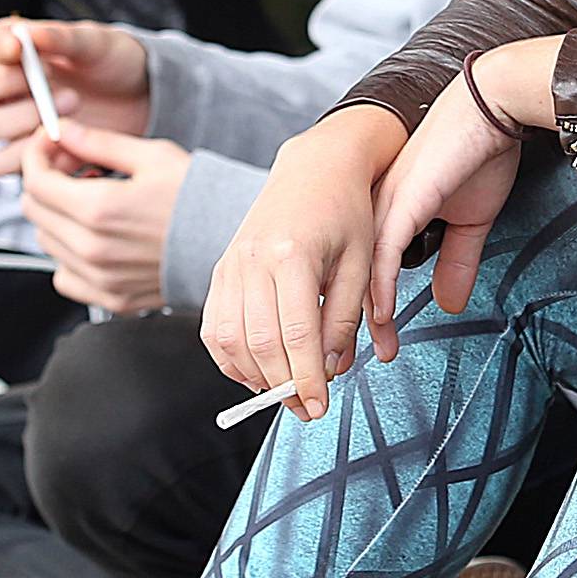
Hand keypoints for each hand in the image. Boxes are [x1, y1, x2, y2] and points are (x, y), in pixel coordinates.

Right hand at [0, 18, 150, 171]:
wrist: (140, 98)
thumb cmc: (111, 62)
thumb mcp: (95, 42)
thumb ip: (60, 37)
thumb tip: (25, 34)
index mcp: (12, 49)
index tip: (19, 49)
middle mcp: (1, 86)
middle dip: (1, 88)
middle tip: (46, 84)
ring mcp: (9, 122)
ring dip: (23, 122)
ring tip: (71, 106)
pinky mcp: (24, 154)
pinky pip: (4, 164)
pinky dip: (35, 155)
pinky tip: (69, 140)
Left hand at [19, 122, 189, 313]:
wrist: (230, 242)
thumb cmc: (201, 199)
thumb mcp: (152, 156)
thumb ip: (99, 143)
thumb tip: (63, 131)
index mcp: (99, 209)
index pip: (35, 182)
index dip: (36, 156)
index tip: (48, 146)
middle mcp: (93, 248)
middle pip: (34, 210)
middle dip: (46, 181)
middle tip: (75, 167)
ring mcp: (99, 277)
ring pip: (46, 241)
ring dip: (58, 216)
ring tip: (93, 200)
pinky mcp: (109, 297)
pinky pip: (64, 276)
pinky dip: (69, 255)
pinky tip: (95, 237)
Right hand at [201, 105, 405, 419]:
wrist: (315, 169)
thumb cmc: (345, 213)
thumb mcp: (362, 262)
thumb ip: (344, 318)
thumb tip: (330, 369)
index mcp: (292, 254)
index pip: (295, 335)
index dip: (306, 379)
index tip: (319, 407)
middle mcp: (252, 260)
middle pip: (259, 344)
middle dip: (282, 386)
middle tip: (306, 408)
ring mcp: (230, 264)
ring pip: (229, 340)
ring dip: (254, 378)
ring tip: (283, 393)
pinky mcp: (220, 269)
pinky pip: (214, 327)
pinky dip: (230, 359)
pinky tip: (255, 372)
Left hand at [365, 66, 529, 336]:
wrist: (494, 108)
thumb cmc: (482, 152)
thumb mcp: (470, 220)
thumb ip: (457, 261)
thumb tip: (450, 303)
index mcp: (384, 209)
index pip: (361, 270)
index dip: (362, 310)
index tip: (368, 345)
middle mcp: (375, 208)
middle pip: (350, 276)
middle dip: (351, 325)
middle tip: (360, 361)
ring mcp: (385, 204)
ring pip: (359, 271)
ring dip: (362, 317)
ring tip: (369, 351)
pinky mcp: (403, 201)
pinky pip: (383, 254)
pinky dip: (379, 289)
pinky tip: (380, 317)